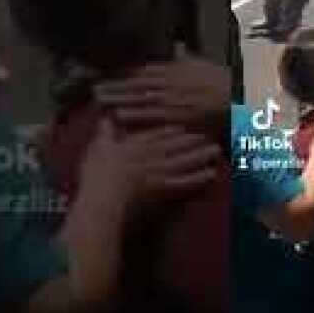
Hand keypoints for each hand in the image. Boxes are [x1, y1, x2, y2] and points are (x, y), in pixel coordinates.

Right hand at [80, 120, 219, 206]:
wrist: (104, 195)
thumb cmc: (97, 173)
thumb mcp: (97, 147)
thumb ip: (104, 132)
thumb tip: (105, 117)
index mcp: (136, 144)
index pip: (158, 134)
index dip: (172, 130)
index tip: (184, 126)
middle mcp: (152, 154)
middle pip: (177, 144)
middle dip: (193, 139)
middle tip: (209, 134)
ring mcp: (161, 170)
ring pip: (186, 160)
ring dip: (202, 154)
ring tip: (216, 150)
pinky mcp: (166, 188)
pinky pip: (187, 182)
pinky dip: (200, 177)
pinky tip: (212, 174)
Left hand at [94, 47, 229, 128]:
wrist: (237, 98)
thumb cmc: (221, 82)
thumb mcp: (203, 64)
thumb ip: (186, 56)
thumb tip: (177, 46)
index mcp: (174, 69)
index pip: (144, 70)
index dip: (125, 73)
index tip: (108, 74)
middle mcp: (169, 82)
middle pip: (136, 83)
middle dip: (115, 85)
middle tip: (95, 88)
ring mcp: (172, 99)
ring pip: (139, 97)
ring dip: (118, 98)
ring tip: (100, 99)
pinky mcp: (176, 115)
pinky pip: (151, 115)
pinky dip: (134, 114)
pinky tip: (118, 115)